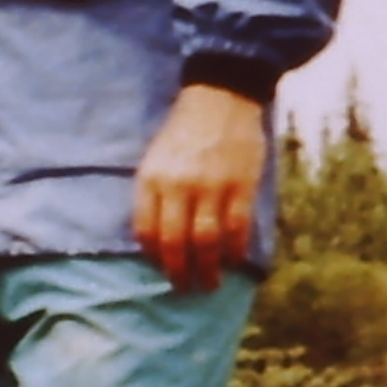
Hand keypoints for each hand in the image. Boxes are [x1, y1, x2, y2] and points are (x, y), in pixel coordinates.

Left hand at [134, 83, 265, 290]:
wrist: (219, 99)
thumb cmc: (184, 132)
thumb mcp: (156, 160)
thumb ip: (155, 194)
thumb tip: (157, 236)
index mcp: (151, 180)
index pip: (146, 230)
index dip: (154, 256)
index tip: (161, 269)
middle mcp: (177, 186)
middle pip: (175, 241)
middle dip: (179, 271)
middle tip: (185, 288)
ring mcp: (210, 186)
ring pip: (206, 240)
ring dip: (208, 267)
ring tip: (211, 283)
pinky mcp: (240, 185)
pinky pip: (236, 227)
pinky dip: (235, 248)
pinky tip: (234, 259)